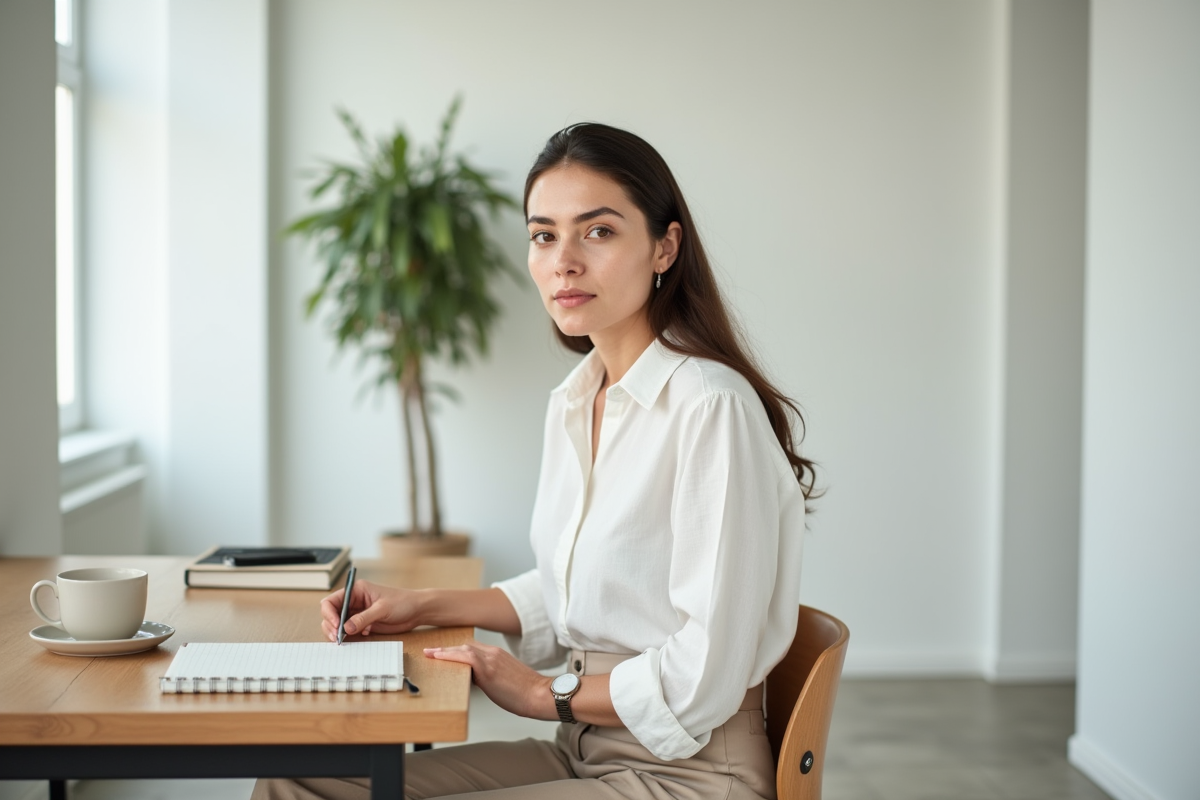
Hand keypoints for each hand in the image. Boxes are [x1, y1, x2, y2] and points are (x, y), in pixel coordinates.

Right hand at [320, 580, 420, 641]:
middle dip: (331, 626)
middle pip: (331, 614)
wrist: (417, 611)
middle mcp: (353, 601)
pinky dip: (347, 637)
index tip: (337, 626)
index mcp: (356, 591)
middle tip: (337, 638)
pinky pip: (348, 631)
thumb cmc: (402, 602)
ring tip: (342, 641)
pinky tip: (357, 638)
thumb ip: (364, 618)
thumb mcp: (382, 609)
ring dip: (337, 633)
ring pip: (338, 624)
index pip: (331, 601)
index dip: (329, 614)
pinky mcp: (363, 624)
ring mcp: (357, 613)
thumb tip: (346, 628)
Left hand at [425, 642, 552, 719]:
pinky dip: (450, 655)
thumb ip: (491, 677)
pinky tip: (438, 657)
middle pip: (465, 646)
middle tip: (430, 651)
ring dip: (444, 651)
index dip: (456, 650)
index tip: (444, 652)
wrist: (540, 695)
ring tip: (429, 654)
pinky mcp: (489, 668)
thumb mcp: (506, 681)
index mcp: (498, 655)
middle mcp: (494, 653)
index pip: (473, 648)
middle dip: (446, 648)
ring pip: (463, 648)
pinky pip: (465, 657)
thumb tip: (478, 682)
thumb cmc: (527, 693)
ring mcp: (491, 659)